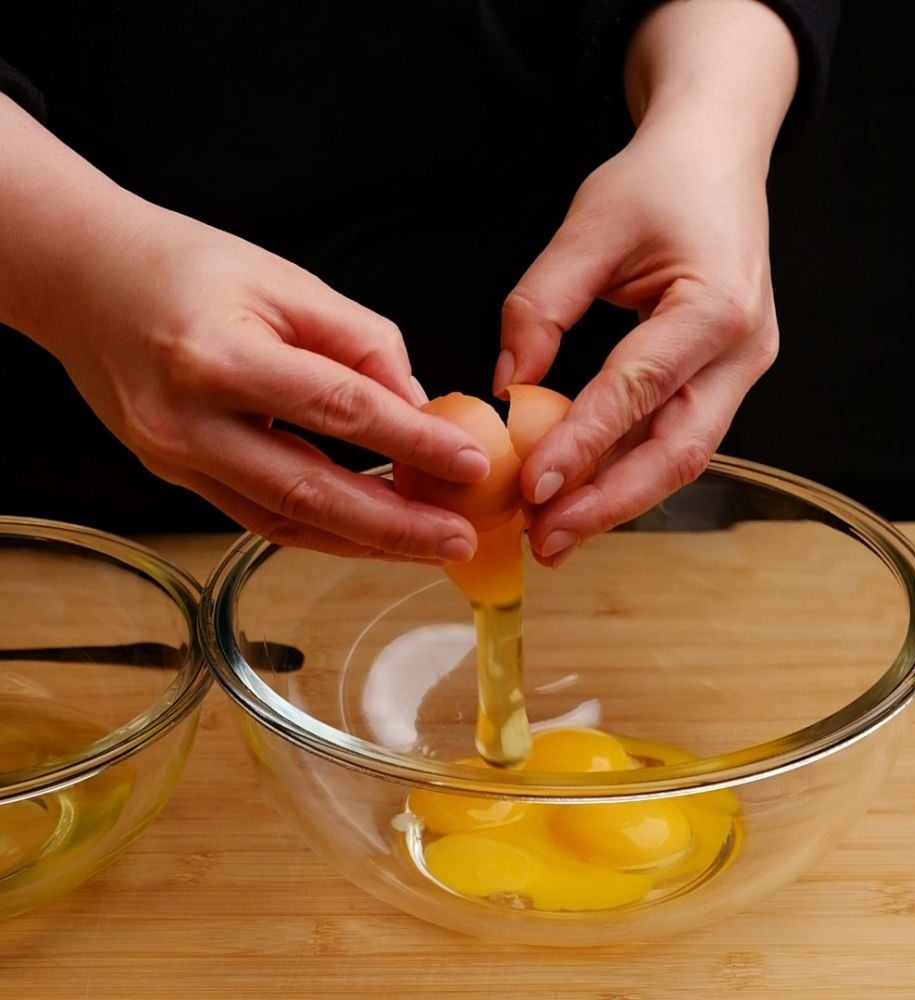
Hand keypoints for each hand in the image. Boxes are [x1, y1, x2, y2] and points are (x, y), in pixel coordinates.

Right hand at [53, 209, 497, 560]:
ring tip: (428, 546)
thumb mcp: (282, 280)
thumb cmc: (182, 268)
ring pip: (285, 522)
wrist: (83, 281)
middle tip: (459, 538)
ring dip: (364, 541)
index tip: (471, 462)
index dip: (411, 441)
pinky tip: (370, 533)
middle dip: (395, 525)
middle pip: (310, 492)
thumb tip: (415, 403)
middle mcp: (188, 422)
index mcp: (216, 358)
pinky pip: (260, 517)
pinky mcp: (177, 477)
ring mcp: (176, 459)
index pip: (338, 409)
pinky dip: (322, 530)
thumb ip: (358, 340)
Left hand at [492, 0, 797, 565]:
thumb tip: (504, 386)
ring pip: (680, 456)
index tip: (533, 486)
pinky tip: (585, 492)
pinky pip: (676, 436)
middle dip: (610, 504)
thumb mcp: (589, 227)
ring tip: (559, 533)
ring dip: (619, 500)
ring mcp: (741, 370)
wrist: (719, 156)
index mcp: (714, 306)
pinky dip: (628, 470)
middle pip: (678, 452)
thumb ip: (540, 306)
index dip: (583, 443)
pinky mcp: (724, 378)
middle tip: (549, 541)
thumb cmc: (659, 180)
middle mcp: (742, 350)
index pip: (638, 390)